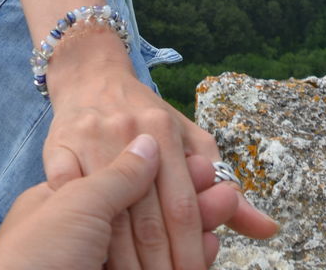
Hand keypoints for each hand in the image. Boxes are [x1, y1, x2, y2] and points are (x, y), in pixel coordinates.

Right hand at [0, 135, 278, 269]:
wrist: (91, 74)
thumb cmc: (147, 114)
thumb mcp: (189, 139)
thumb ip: (225, 186)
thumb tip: (269, 229)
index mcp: (165, 131)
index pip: (182, 207)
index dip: (191, 251)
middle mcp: (128, 132)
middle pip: (146, 218)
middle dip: (159, 266)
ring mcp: (90, 140)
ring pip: (108, 215)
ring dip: (122, 260)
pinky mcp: (57, 148)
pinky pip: (66, 195)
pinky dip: (80, 227)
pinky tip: (92, 254)